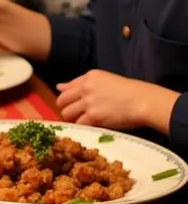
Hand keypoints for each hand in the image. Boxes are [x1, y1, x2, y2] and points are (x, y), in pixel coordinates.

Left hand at [56, 70, 176, 132]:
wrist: (144, 101)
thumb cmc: (130, 91)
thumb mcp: (105, 80)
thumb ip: (81, 83)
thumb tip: (59, 86)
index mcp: (89, 76)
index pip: (66, 87)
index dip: (66, 98)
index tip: (70, 104)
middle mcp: (86, 87)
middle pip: (62, 100)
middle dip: (65, 109)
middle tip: (75, 115)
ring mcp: (89, 102)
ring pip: (67, 113)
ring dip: (72, 119)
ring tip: (82, 121)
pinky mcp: (94, 116)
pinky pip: (79, 123)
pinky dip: (82, 127)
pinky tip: (90, 126)